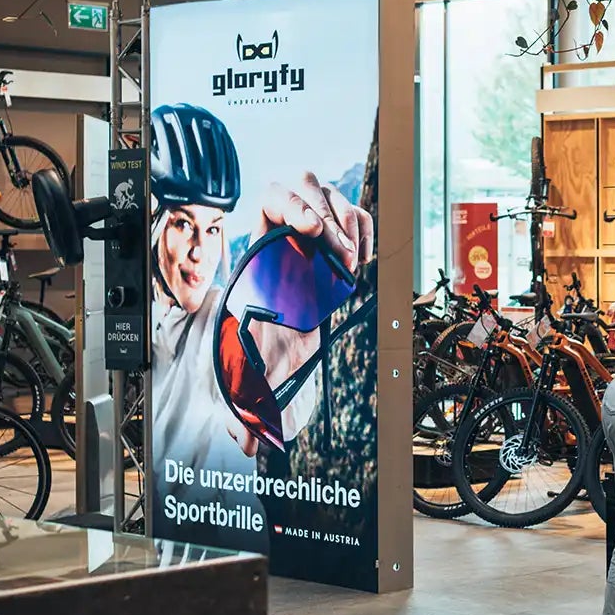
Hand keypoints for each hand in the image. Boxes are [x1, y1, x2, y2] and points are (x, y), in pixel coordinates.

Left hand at [248, 171, 376, 396]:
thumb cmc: (262, 342)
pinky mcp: (340, 236)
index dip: (294, 204)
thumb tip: (250, 428)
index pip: (275, 197)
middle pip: (308, 186)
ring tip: (350, 264)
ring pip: (336, 197)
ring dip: (349, 225)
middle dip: (329, 216)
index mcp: (261, 239)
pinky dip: (364, 231)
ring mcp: (316, 226)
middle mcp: (287, 225)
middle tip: (340, 255)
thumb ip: (250, 378)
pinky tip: (361, 260)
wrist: (279, 344)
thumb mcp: (253, 350)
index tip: (312, 231)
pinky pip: (357, 215)